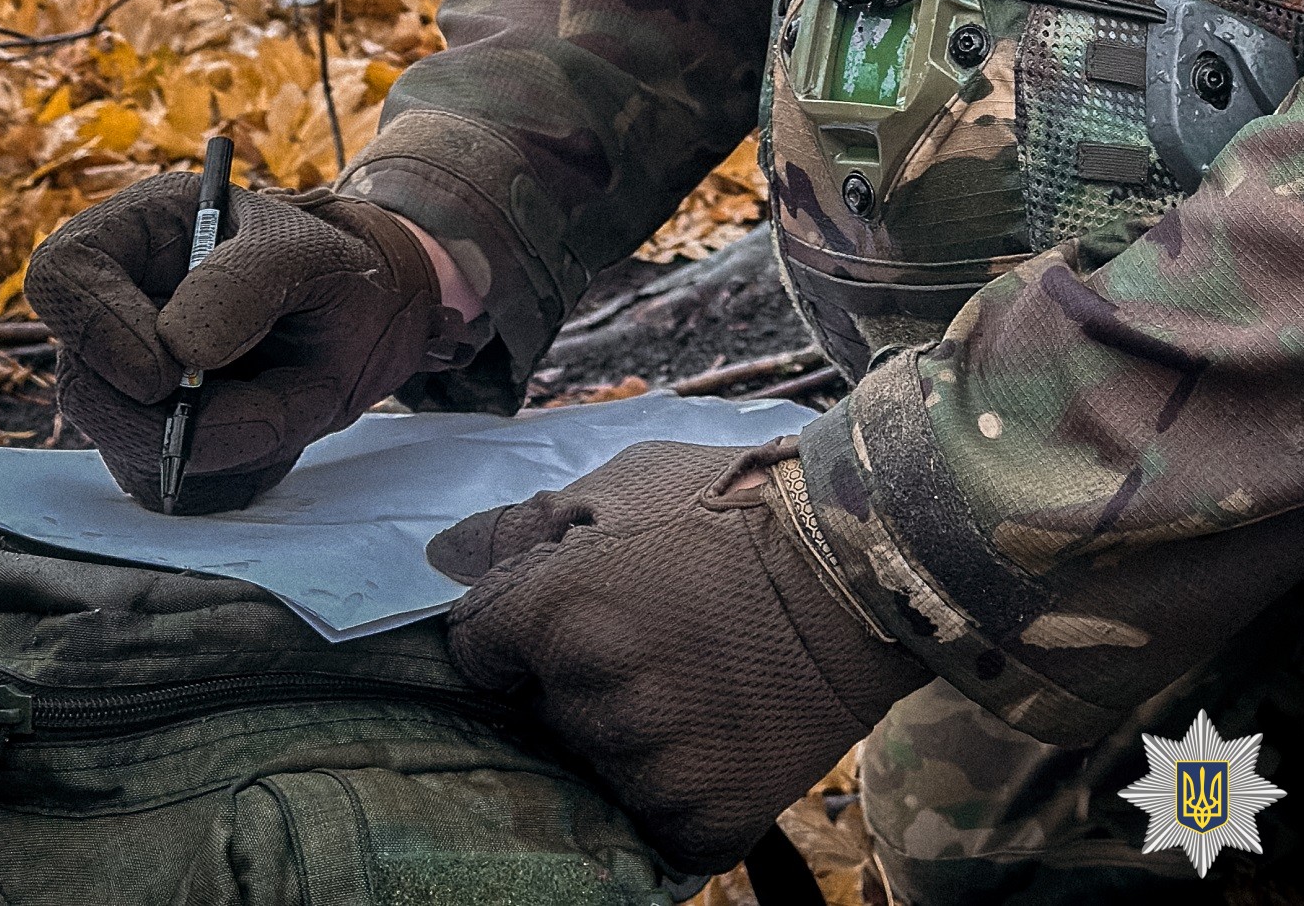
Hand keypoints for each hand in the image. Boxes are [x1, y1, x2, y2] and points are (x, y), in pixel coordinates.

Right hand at [27, 176, 460, 512]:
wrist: (356, 321)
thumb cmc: (322, 266)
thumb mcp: (306, 253)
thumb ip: (246, 283)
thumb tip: (179, 349)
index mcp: (136, 233)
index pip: (61, 275)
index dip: (96, 327)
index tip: (165, 371)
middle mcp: (113, 307)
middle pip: (82, 382)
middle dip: (171, 416)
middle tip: (262, 408)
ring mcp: (123, 375)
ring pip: (122, 442)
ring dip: (217, 440)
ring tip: (289, 400)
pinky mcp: (148, 433)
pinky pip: (162, 477)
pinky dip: (228, 465)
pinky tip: (273, 421)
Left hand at [429, 438, 924, 873]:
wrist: (862, 566)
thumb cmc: (739, 507)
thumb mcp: (628, 483)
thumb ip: (523, 526)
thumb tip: (440, 557)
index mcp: (563, 611)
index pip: (475, 647)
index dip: (512, 628)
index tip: (561, 613)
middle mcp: (597, 697)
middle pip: (542, 707)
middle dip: (579, 676)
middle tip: (653, 633)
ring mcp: (654, 767)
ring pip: (600, 762)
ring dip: (630, 731)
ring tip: (695, 674)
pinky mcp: (707, 819)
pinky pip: (659, 820)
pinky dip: (680, 787)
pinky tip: (717, 728)